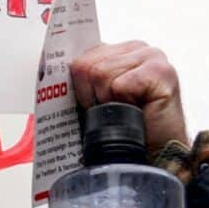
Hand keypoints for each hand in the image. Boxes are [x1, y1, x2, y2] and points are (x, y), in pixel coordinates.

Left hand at [70, 41, 187, 155]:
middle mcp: (136, 48)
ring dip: (107, 102)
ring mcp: (152, 57)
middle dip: (91, 95)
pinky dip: (122, 105)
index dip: (78, 86)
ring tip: (125, 112)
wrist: (155, 158)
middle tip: (112, 113)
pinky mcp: (161, 71)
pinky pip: (119, 84)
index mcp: (118, 51)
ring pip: (100, 73)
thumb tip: (47, 69)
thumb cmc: (126, 132)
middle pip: (86, 64)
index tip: (89, 104)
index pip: (80, 54)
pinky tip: (137, 112)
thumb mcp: (96, 101)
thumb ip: (81, 79)